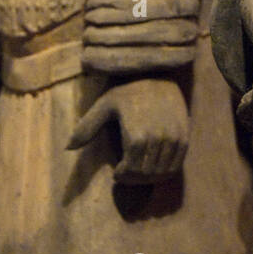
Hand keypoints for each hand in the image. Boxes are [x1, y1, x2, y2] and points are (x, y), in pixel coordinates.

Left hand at [69, 78, 188, 184]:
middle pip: (146, 174)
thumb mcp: (103, 106)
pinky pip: (176, 165)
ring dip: (150, 177)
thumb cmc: (127, 90)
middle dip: (134, 179)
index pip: (130, 171)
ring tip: (140, 172)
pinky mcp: (184, 137)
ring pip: (162, 172)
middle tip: (127, 175)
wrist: (157, 74)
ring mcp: (173, 139)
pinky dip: (166, 171)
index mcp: (136, 136)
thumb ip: (85, 128)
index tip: (117, 173)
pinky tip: (156, 167)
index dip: (122, 176)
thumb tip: (67, 147)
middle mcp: (157, 140)